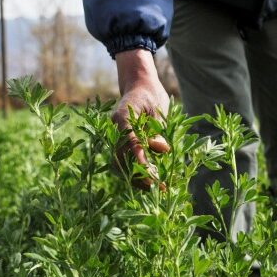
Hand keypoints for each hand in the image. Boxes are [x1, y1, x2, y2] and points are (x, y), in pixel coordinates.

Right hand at [112, 49, 170, 188]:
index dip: (140, 160)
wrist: (139, 87)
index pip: (129, 143)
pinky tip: (149, 182)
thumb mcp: (160, 109)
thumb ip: (160, 129)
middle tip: (157, 186)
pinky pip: (123, 163)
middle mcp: (114, 129)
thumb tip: (162, 149)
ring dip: (136, 178)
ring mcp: (115, 137)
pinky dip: (135, 174)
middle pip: (120, 158)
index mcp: (123, 116)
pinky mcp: (119, 144)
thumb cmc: (152, 96)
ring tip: (155, 188)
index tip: (151, 173)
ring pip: (120, 164)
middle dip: (138, 175)